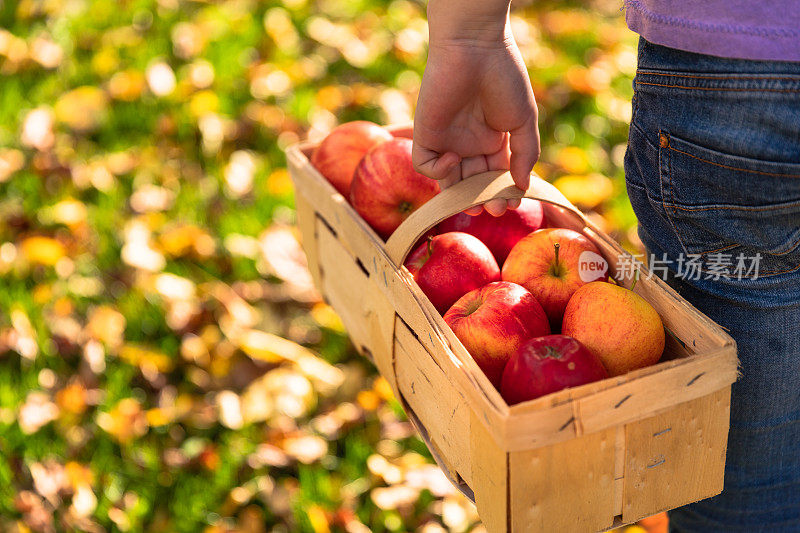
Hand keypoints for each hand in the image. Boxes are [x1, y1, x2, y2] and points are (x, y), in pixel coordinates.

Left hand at [413, 7, 539, 215]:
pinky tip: (456, 159)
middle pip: (473, 184)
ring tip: (478, 202)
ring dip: (461, 197)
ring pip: (449, 182)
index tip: (513, 201)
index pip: (495, 177)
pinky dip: (440, 171)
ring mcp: (447, 141)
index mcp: (493, 140)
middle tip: (496, 208)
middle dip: (484, 200)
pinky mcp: (426, 135)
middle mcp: (469, 144)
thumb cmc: (504, 78)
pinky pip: (426, 165)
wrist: (476, 48)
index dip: (502, 192)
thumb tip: (522, 186)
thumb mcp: (523, 120)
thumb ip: (525, 154)